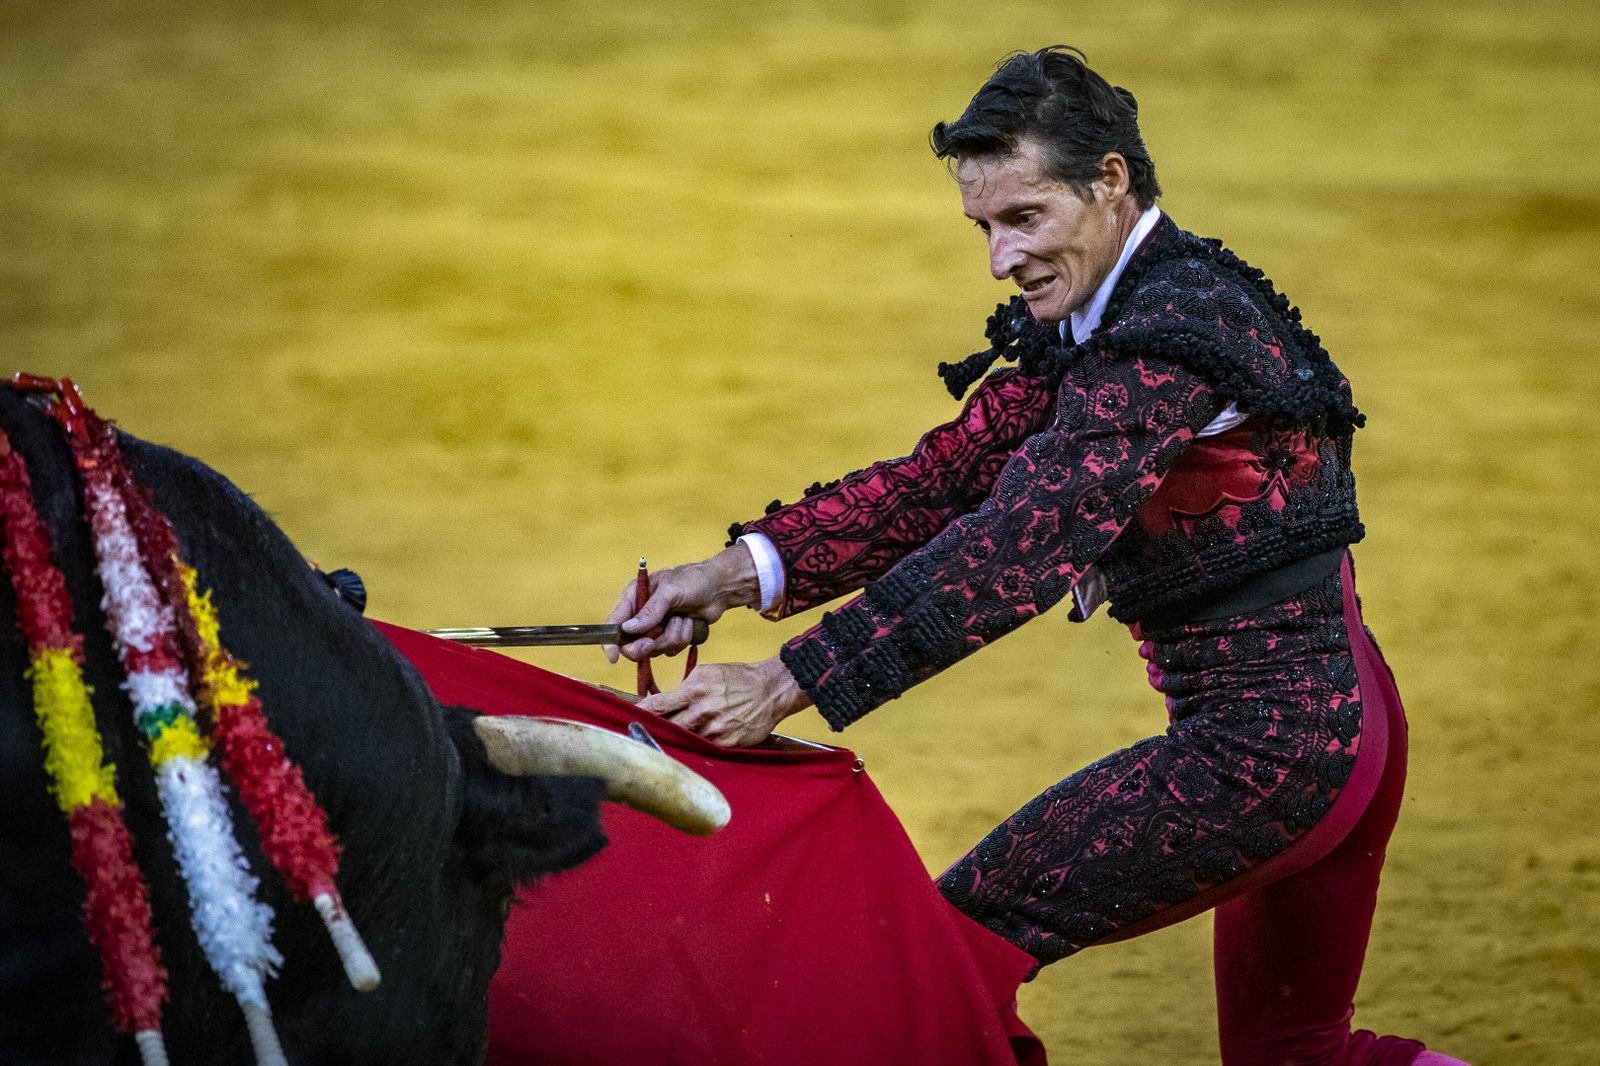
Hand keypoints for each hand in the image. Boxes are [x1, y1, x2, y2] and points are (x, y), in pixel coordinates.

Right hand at [603, 545, 760, 662]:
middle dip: (646, 644)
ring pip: (653, 650)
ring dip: (671, 638)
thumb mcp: (670, 591)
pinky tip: (689, 623)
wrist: (720, 588)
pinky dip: (682, 639)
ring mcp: (656, 627)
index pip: (613, 624)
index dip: (610, 642)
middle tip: (655, 640)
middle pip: (631, 644)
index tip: (613, 657)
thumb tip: (628, 629)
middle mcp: (641, 615)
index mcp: (634, 597)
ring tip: (682, 619)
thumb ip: (650, 611)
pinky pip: (670, 650)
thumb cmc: (693, 580)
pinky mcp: (671, 636)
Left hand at [636, 658, 810, 747]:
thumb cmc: (738, 678)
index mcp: (694, 691)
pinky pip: (704, 749)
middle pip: (667, 728)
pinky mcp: (726, 743)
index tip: (626, 719)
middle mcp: (702, 711)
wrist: (770, 689)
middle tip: (642, 735)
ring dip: (675, 742)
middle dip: (655, 731)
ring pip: (684, 741)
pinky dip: (696, 748)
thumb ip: (685, 686)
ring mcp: (715, 730)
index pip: (658, 705)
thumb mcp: (708, 672)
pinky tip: (691, 747)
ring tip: (665, 743)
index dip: (640, 714)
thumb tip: (664, 700)